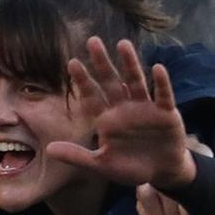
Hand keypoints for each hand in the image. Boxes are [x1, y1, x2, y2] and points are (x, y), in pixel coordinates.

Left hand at [41, 39, 199, 196]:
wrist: (161, 173)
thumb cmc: (130, 167)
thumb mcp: (100, 165)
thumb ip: (76, 156)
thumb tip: (48, 150)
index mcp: (107, 119)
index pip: (92, 95)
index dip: (82, 80)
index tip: (71, 63)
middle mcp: (124, 109)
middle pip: (111, 81)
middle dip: (102, 63)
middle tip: (92, 41)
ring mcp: (145, 109)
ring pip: (136, 82)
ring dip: (130, 64)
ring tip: (122, 44)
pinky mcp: (166, 114)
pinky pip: (163, 96)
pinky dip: (161, 83)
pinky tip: (158, 68)